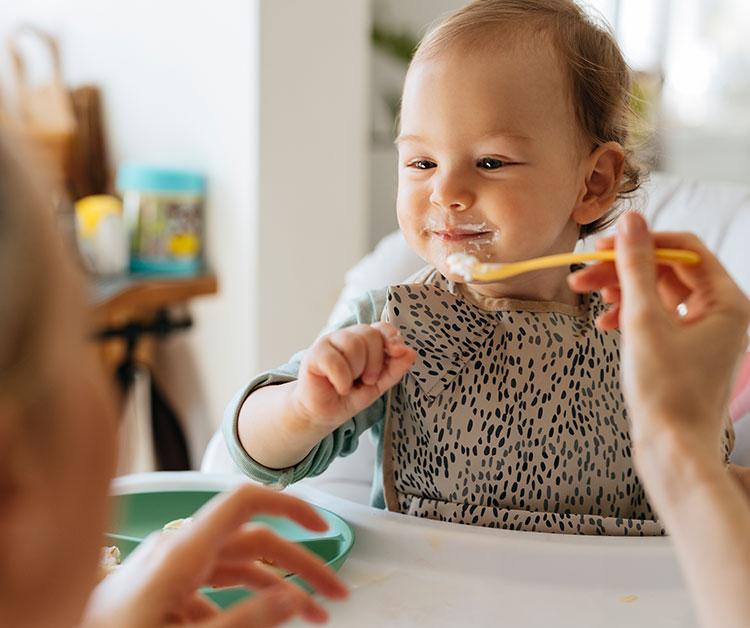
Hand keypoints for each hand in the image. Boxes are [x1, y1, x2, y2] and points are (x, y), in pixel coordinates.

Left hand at [83, 484, 348, 627]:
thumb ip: (243, 619)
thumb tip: (293, 597)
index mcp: (182, 551)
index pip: (246, 502)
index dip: (289, 505)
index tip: (321, 526)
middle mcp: (178, 551)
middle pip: (253, 542)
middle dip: (300, 564)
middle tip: (334, 595)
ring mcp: (169, 571)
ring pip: (237, 567)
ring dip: (278, 588)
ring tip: (311, 617)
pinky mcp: (161, 591)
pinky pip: (212, 589)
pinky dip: (242, 603)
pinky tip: (253, 627)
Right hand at [291, 323, 415, 428]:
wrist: (323, 414)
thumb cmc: (348, 396)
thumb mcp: (379, 385)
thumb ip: (395, 368)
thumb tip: (410, 352)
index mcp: (363, 341)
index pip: (382, 327)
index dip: (392, 338)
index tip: (397, 352)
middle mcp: (346, 337)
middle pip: (370, 334)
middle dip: (374, 362)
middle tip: (366, 380)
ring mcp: (328, 343)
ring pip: (353, 344)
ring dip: (357, 371)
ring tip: (349, 384)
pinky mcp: (313, 355)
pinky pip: (335, 360)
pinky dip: (341, 379)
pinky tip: (339, 387)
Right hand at [568, 212, 749, 453]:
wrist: (671, 450)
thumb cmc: (664, 391)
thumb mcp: (644, 321)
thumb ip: (635, 267)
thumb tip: (631, 221)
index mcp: (726, 302)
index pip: (685, 250)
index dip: (643, 242)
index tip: (604, 246)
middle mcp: (720, 314)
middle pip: (667, 271)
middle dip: (623, 270)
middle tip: (583, 272)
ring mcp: (702, 333)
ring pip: (657, 294)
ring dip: (620, 291)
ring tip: (584, 295)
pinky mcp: (683, 351)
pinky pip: (655, 318)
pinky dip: (628, 315)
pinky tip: (605, 323)